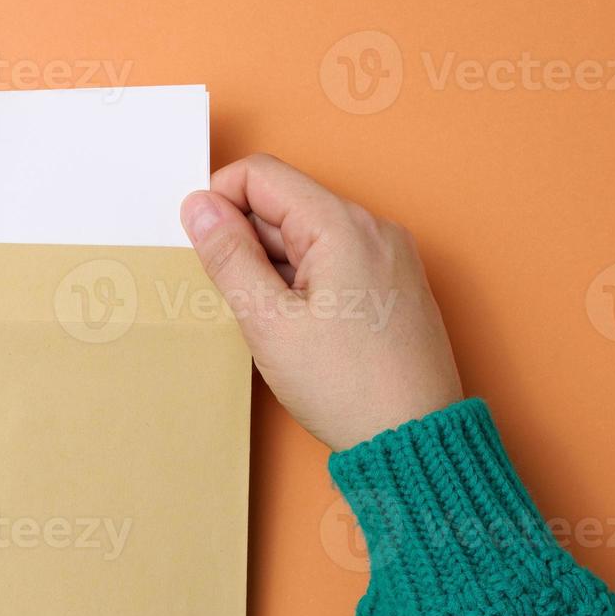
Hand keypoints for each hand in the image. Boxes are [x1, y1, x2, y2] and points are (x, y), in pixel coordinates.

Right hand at [180, 154, 461, 450]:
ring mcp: (388, 256)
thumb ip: (229, 257)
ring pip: (306, 235)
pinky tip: (298, 328)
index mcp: (342, 226)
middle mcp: (372, 228)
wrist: (416, 441)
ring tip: (271, 322)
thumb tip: (198, 207)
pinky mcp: (392, 284)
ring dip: (272, 267)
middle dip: (246, 241)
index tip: (204, 248)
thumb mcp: (269, 322)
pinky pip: (333, 260)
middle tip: (236, 298)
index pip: (260, 174)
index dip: (219, 202)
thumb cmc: (349, 388)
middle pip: (284, 203)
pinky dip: (302, 282)